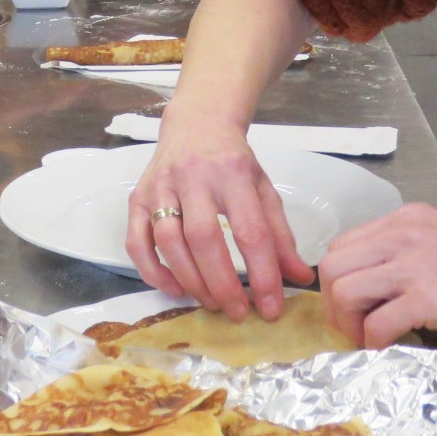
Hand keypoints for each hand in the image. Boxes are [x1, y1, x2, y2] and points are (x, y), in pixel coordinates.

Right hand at [125, 108, 315, 320]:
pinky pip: (137, 241)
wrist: (196, 123)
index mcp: (233, 173)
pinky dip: (153, 271)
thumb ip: (280, 235)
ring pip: (168, 242)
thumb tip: (300, 278)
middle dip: (222, 283)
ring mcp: (160, 187)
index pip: (250, 230)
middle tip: (237, 312)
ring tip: (211, 303)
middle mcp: (193, 177)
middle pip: (204, 238)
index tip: (271, 307)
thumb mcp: (263, 189)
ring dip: (190, 281)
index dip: (262, 273)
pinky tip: (175, 289)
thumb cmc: (232, 161)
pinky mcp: (137, 197)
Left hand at [318, 204, 436, 347]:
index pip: (344, 245)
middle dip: (334, 303)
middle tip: (352, 328)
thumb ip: (409, 255)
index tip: (352, 307)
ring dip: (348, 323)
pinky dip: (374, 342)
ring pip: (345, 290)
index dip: (339, 281)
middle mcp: (403, 234)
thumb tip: (379, 288)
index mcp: (406, 221)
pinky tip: (390, 349)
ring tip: (367, 340)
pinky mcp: (430, 295)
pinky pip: (377, 322)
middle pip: (333, 265)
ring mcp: (415, 263)